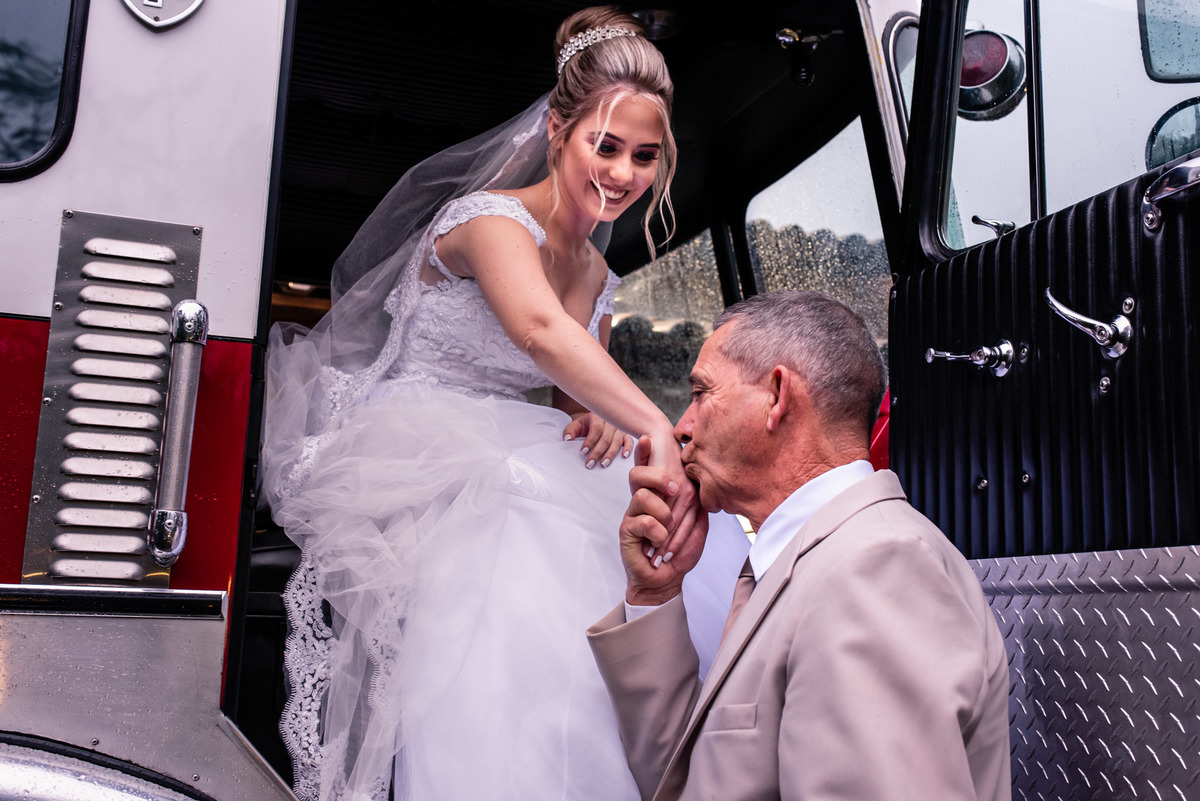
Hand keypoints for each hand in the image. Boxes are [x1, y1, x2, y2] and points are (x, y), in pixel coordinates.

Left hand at [563, 412, 632, 469]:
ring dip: (610, 454)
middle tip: (590, 464)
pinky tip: (623, 456)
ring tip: (603, 464)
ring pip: (617, 441)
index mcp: (597, 416)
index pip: (595, 429)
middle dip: (597, 452)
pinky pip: (629, 440)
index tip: (582, 453)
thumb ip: (570, 431)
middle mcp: (610, 421)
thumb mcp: (576, 425)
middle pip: (606, 438)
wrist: (597, 421)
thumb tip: (568, 439)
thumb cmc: (587, 425)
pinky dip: (628, 448)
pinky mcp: (626, 433)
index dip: (589, 441)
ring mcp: (619, 427)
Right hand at [619, 436, 707, 605]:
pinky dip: (658, 532)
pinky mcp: (626, 530)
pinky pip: (643, 520)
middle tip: (676, 488)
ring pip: (641, 495)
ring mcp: (633, 515)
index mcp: (658, 498)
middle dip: (659, 477)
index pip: (648, 470)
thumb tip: (697, 483)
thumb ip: (697, 503)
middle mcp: (642, 502)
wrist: (665, 580)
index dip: (646, 453)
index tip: (648, 436)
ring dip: (663, 513)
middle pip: (640, 475)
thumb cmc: (680, 553)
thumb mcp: (697, 525)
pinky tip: (659, 544)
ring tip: (668, 531)